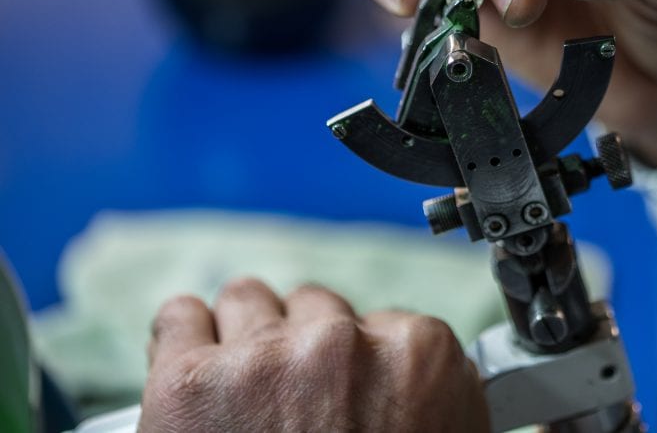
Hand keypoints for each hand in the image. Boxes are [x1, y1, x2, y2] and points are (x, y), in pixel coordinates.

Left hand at [139, 278, 488, 431]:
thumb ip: (427, 402)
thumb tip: (408, 392)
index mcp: (419, 358)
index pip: (386, 323)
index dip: (361, 366)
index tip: (346, 396)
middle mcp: (343, 344)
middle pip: (314, 307)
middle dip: (301, 349)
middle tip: (290, 404)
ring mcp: (263, 358)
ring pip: (246, 300)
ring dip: (242, 338)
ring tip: (237, 390)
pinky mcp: (188, 382)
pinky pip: (179, 318)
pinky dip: (182, 342)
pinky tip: (190, 377)